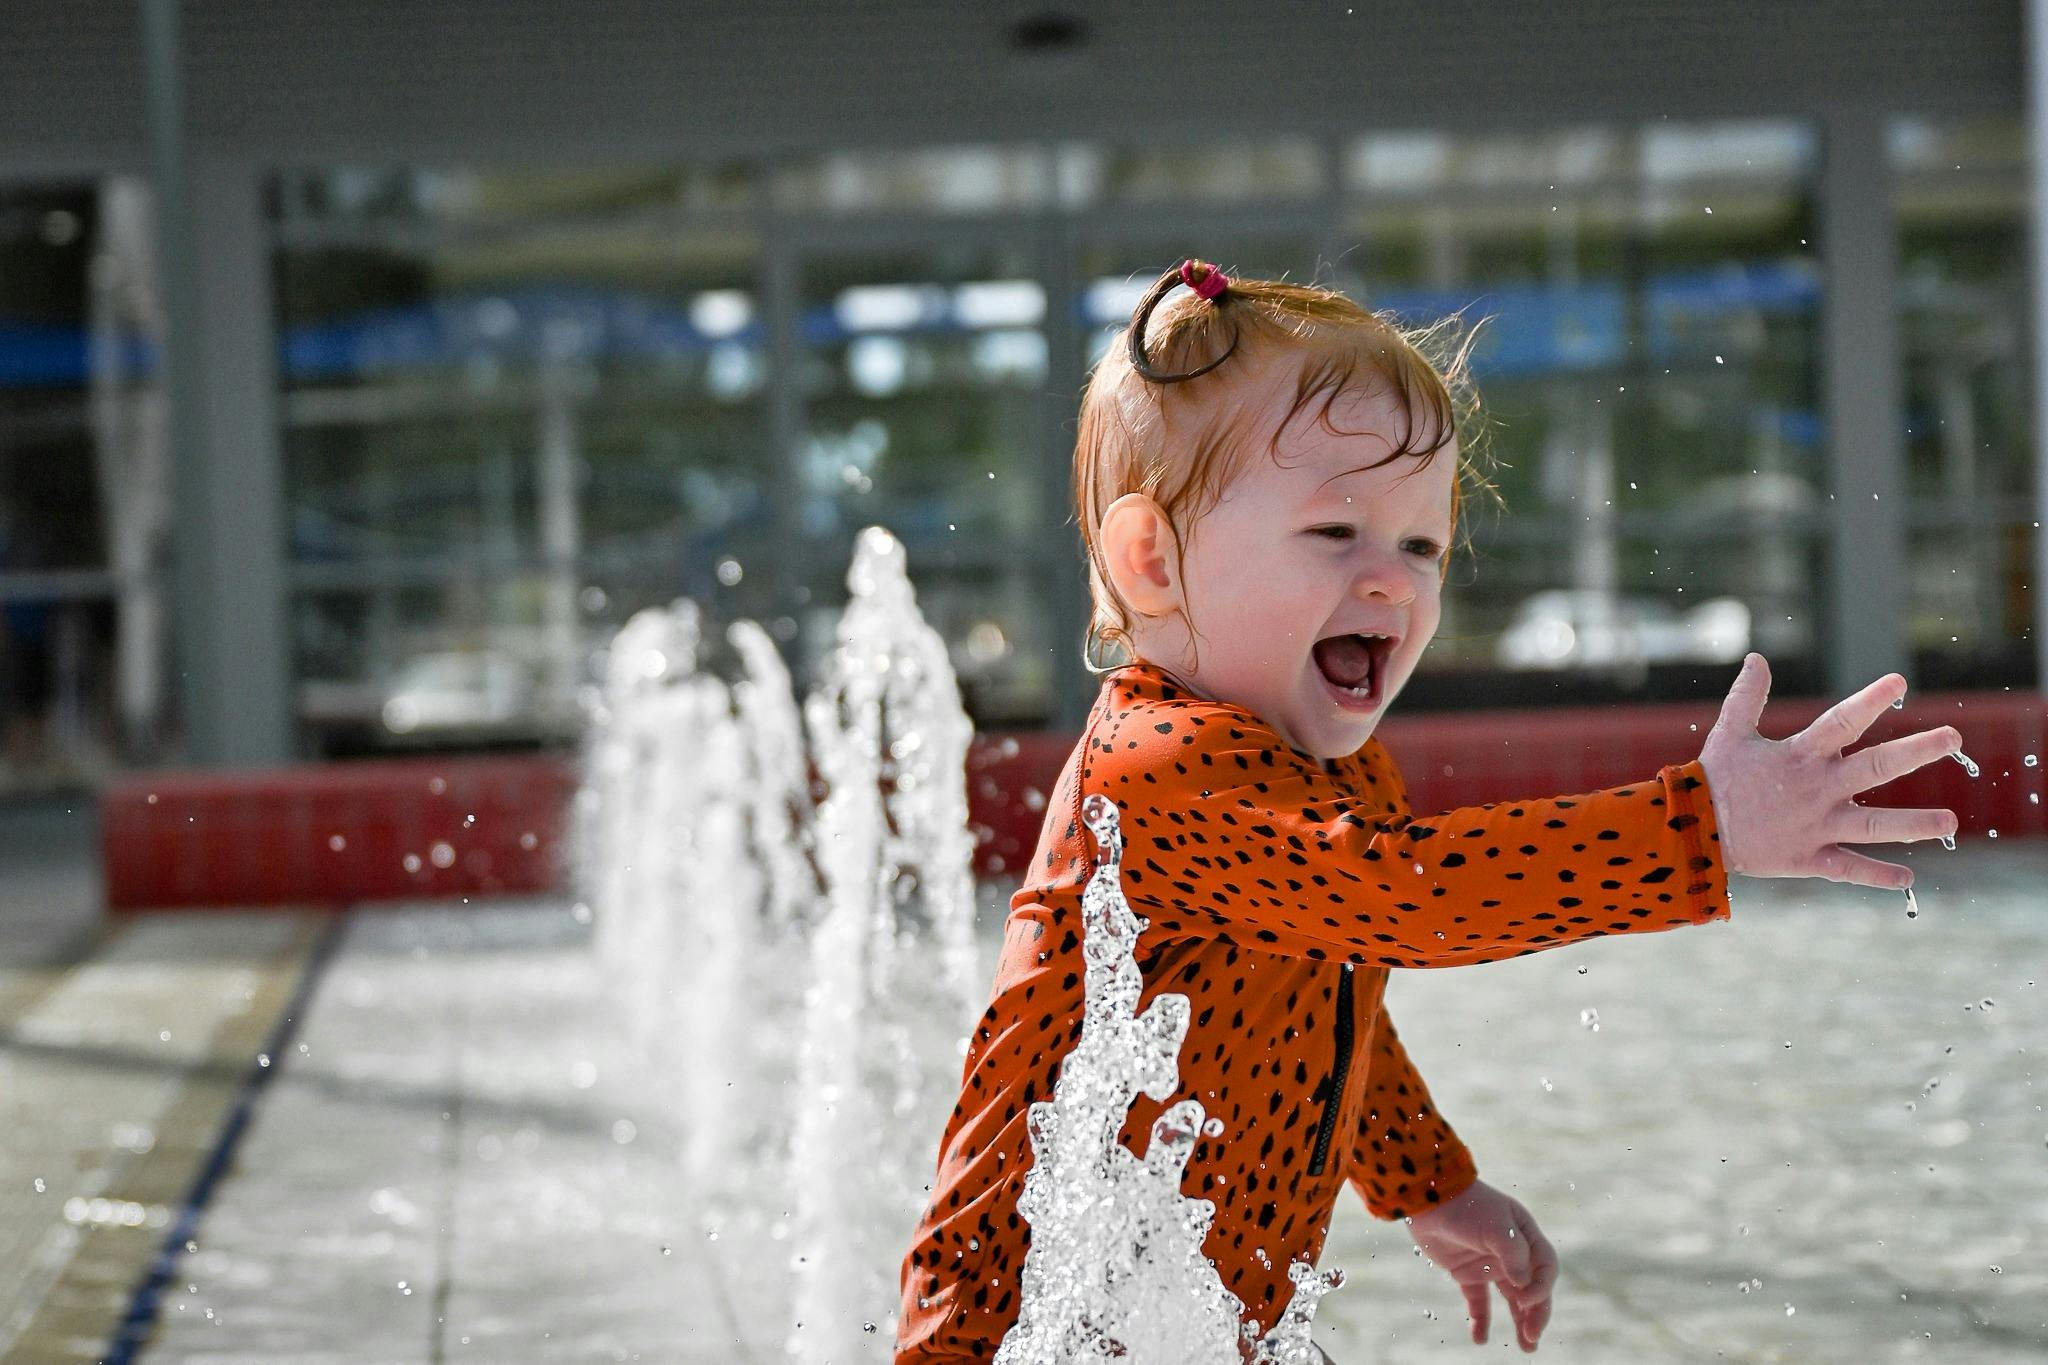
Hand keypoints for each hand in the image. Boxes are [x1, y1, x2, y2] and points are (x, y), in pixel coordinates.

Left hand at [1406, 1179, 1556, 1351]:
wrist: (1426, 1197)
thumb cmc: (1465, 1205)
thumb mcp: (1494, 1224)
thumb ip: (1513, 1253)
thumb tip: (1525, 1286)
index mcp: (1525, 1236)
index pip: (1544, 1268)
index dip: (1540, 1288)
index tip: (1526, 1302)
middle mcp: (1512, 1252)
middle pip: (1532, 1289)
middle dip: (1536, 1314)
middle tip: (1531, 1339)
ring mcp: (1489, 1263)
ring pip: (1511, 1299)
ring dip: (1519, 1322)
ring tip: (1527, 1348)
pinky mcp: (1466, 1273)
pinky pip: (1478, 1301)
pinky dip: (1480, 1320)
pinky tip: (1480, 1338)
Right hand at [1696, 654, 1959, 889]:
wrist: (1693, 830)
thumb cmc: (1713, 778)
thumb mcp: (1729, 732)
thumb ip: (1748, 696)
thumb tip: (1757, 659)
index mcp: (1800, 756)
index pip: (1842, 721)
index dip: (1871, 700)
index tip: (1900, 682)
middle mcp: (1817, 789)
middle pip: (1876, 768)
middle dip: (1917, 752)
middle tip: (1954, 739)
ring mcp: (1817, 826)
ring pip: (1875, 826)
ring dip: (1915, 825)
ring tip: (1951, 823)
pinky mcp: (1809, 858)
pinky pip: (1849, 868)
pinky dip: (1877, 875)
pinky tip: (1908, 878)